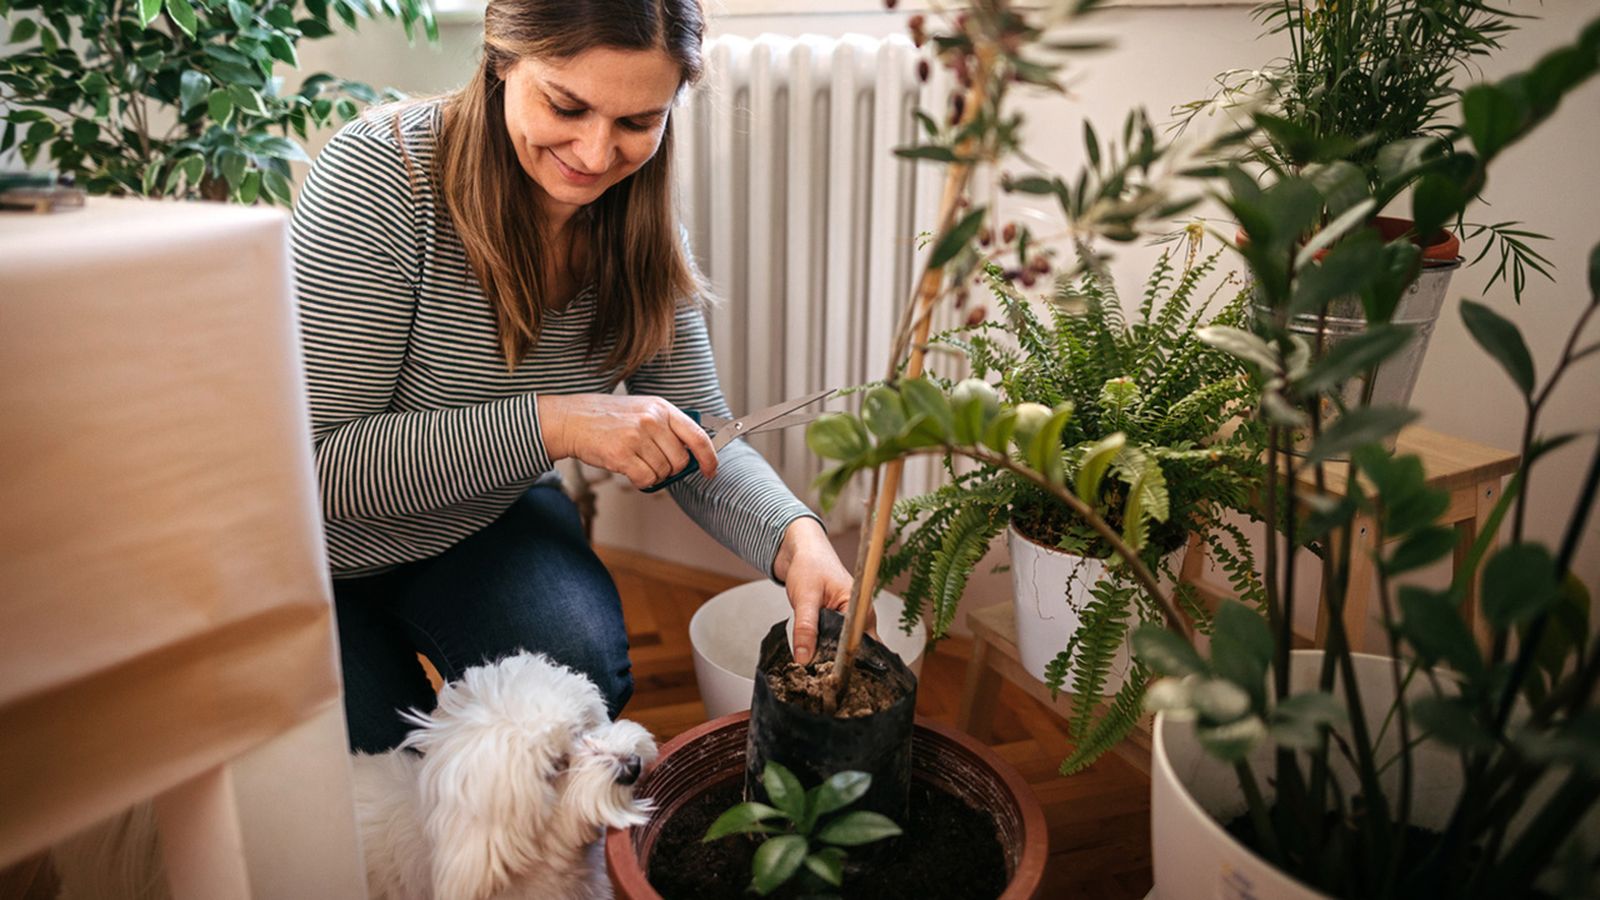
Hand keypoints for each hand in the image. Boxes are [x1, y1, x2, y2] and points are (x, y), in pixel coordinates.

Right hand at [536, 394, 717, 489]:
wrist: (572, 419)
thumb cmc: (608, 417)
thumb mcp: (643, 409)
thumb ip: (668, 428)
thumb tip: (692, 455)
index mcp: (661, 408)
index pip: (697, 436)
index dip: (709, 458)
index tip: (710, 470)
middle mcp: (652, 420)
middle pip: (680, 460)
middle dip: (670, 469)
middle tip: (652, 462)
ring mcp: (637, 437)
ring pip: (663, 472)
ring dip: (652, 474)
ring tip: (635, 461)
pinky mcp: (622, 454)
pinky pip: (646, 480)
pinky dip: (641, 481)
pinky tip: (629, 469)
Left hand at [772, 517, 874, 664]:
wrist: (802, 552)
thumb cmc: (810, 565)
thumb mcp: (805, 597)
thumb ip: (805, 628)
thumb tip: (804, 657)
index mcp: (860, 608)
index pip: (860, 643)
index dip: (848, 662)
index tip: (833, 678)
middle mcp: (861, 617)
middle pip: (857, 650)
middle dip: (841, 665)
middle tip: (823, 680)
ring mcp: (852, 621)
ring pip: (846, 649)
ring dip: (832, 659)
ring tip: (818, 675)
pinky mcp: (840, 624)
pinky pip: (837, 644)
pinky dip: (826, 651)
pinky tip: (815, 659)